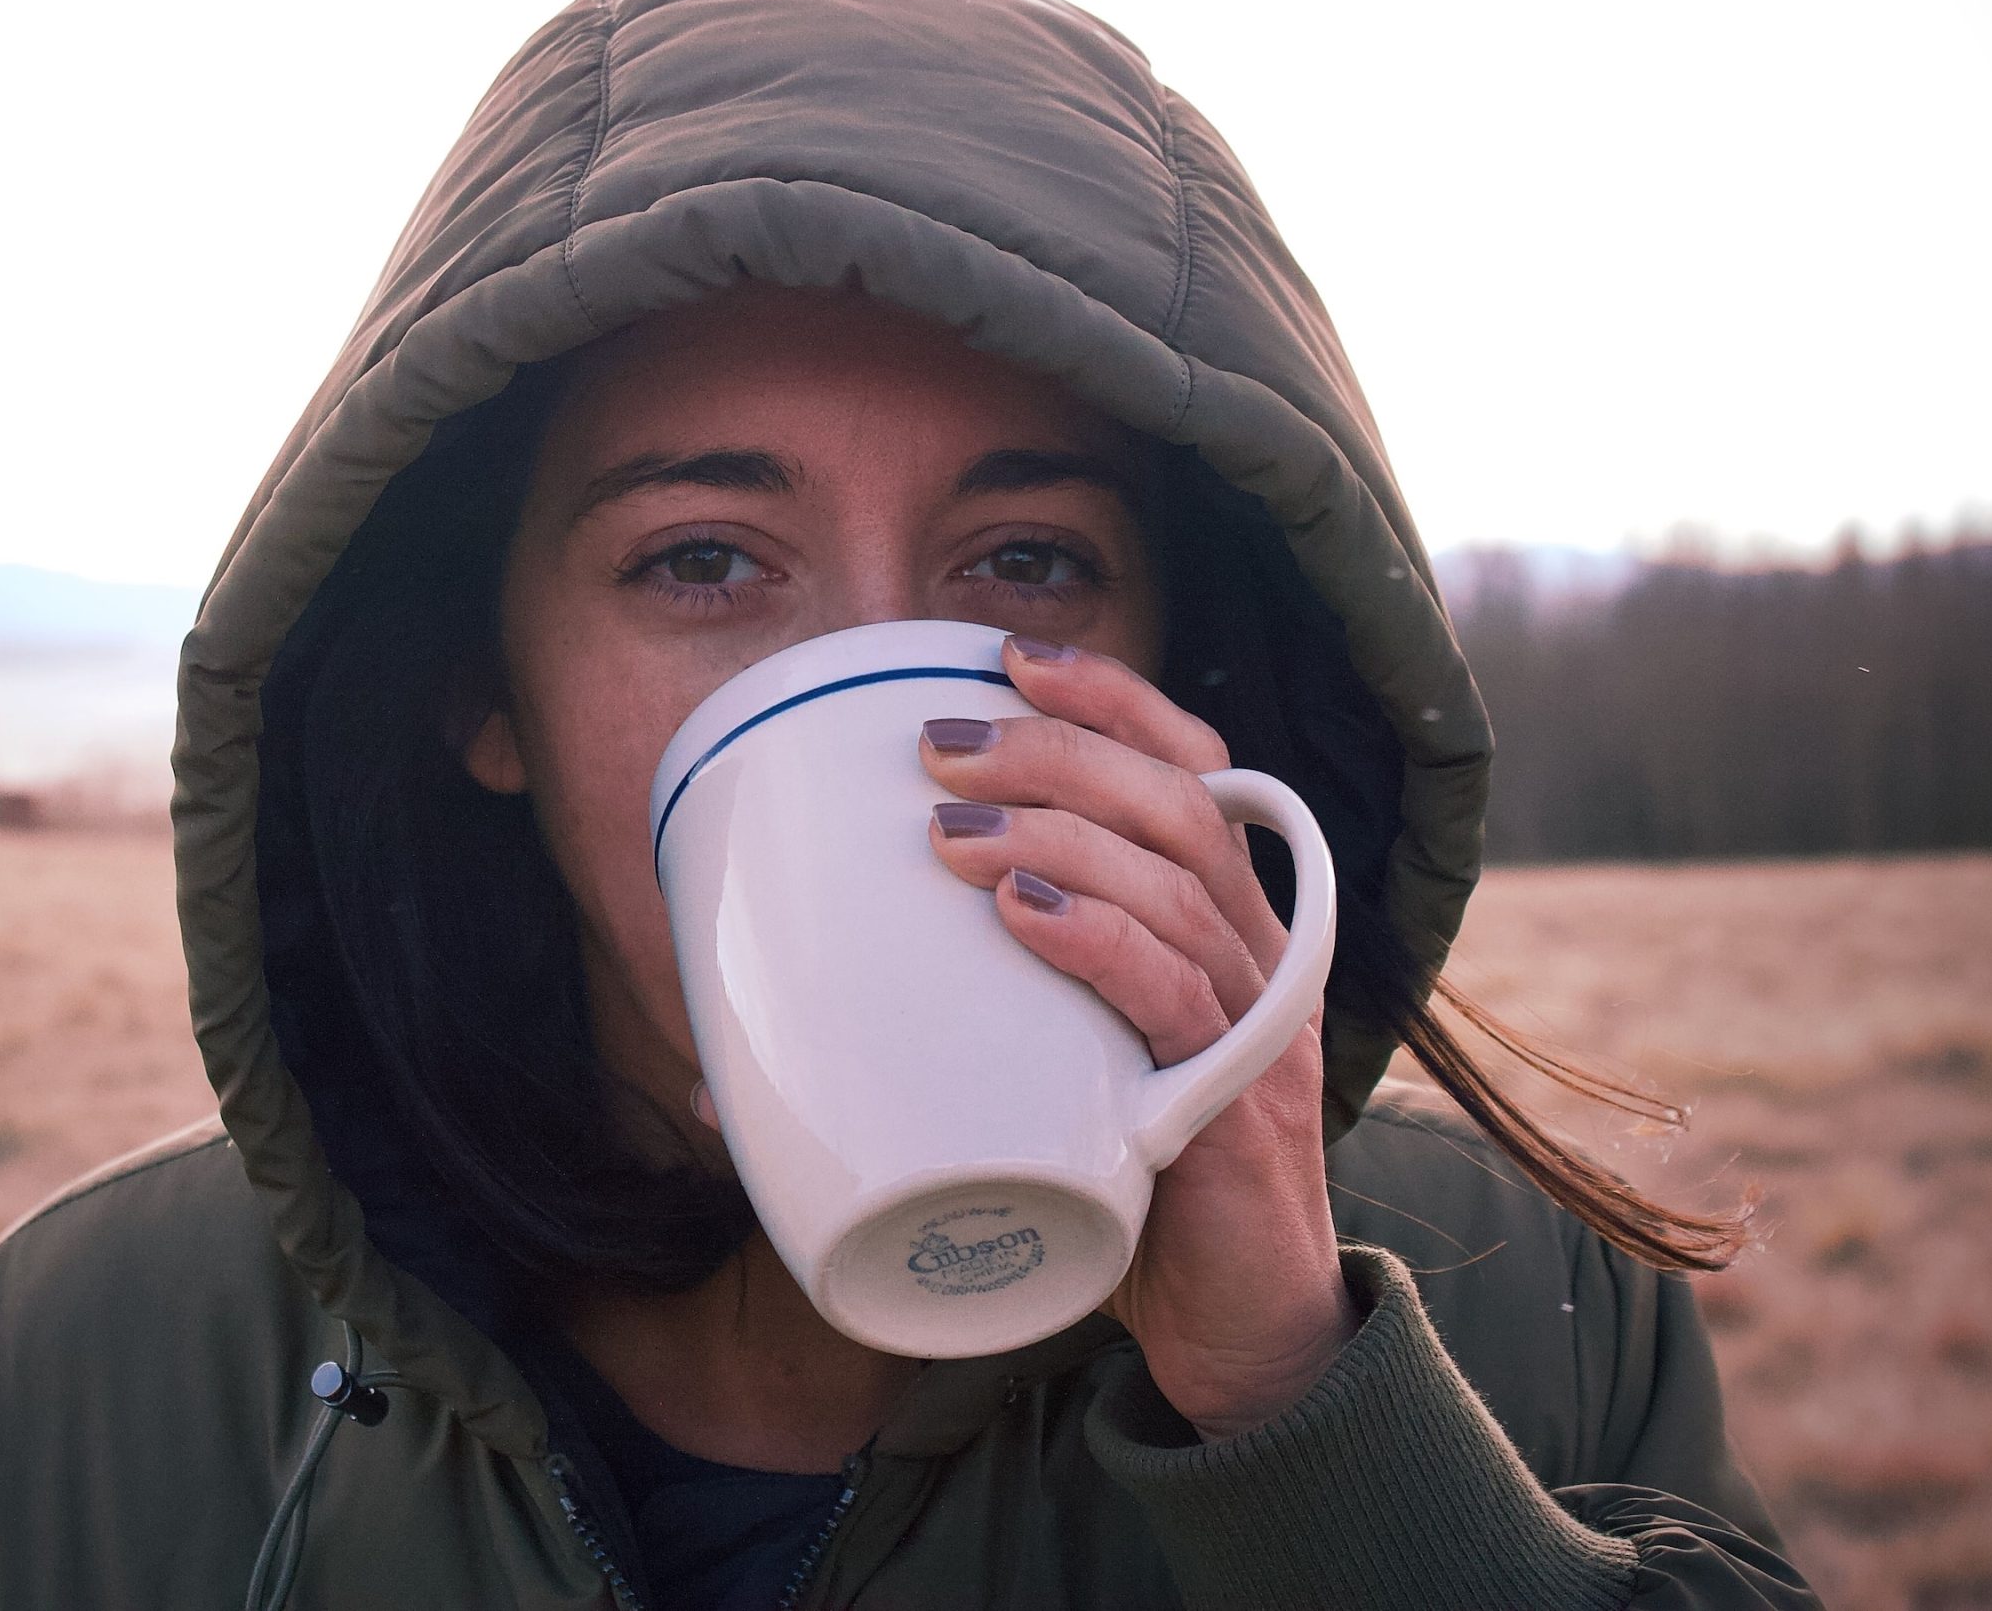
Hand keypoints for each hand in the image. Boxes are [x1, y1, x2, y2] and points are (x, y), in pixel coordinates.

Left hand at [919, 634, 1360, 1438]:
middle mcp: (1254, 955)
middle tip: (937, 745)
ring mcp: (1256, 1026)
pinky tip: (1023, 910)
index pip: (1191, 771)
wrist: (1240, 1336)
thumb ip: (944, 1042)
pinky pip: (1179, 994)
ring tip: (949, 831)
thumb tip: (735, 1066)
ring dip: (1059, 833)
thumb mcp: (1047, 1083)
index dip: (1113, 700)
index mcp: (1221, 926)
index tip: (1007, 656)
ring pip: (1175, 882)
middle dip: (1058, 752)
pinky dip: (1098, 937)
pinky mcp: (1239, 1106)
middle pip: (1176, 804)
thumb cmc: (1131, 1191)